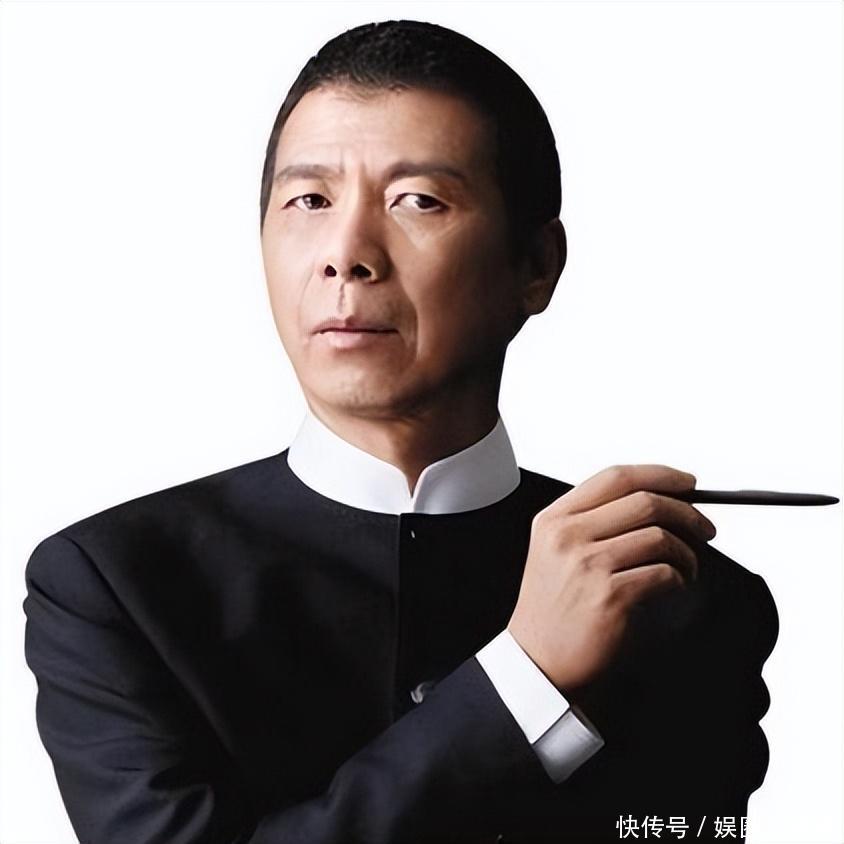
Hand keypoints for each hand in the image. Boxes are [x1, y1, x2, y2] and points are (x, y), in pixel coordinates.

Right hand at [507, 464, 716, 693]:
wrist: (538, 662)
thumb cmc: (551, 610)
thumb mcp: (555, 552)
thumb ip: (591, 522)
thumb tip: (655, 500)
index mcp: (555, 519)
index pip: (616, 477)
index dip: (659, 475)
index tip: (687, 483)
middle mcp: (568, 536)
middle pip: (644, 501)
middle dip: (687, 512)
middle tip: (704, 527)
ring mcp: (587, 565)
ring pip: (659, 536)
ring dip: (687, 551)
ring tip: (688, 566)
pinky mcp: (609, 596)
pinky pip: (663, 573)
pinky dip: (680, 579)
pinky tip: (674, 587)